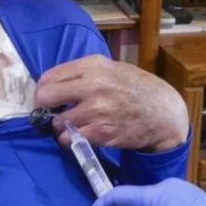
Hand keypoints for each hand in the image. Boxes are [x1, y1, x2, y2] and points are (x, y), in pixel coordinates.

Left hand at [35, 55, 188, 151]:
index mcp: (93, 66)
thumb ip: (84, 73)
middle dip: (44, 106)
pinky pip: (71, 139)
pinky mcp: (101, 133)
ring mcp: (96, 111)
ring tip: (72, 124)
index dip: (42, 89)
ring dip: (61, 126)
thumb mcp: (111, 68)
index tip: (45, 96)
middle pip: (46, 96)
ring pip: (58, 122)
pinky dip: (71, 139)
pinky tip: (81, 134)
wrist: (162, 111)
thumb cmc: (135, 87)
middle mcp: (93, 86)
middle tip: (50, 111)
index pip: (49, 77)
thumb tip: (52, 83)